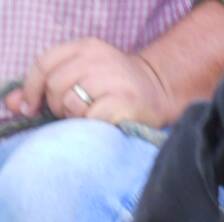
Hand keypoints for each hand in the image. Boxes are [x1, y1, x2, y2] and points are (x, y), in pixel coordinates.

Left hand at [4, 38, 173, 126]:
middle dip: (58, 105)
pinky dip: (92, 125)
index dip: (31, 88)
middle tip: (74, 113)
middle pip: (55, 85)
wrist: (160, 93)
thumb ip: (47, 87)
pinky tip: (104, 122)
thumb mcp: (82, 76)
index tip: (31, 107)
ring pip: (71, 102)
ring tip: (91, 116)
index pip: (44, 64)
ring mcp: (114, 79)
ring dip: (76, 117)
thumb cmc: (116, 88)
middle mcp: (100, 59)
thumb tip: (13, 105)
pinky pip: (91, 117)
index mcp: (87, 47)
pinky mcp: (125, 102)